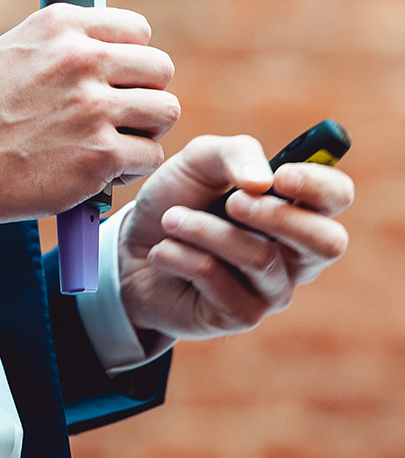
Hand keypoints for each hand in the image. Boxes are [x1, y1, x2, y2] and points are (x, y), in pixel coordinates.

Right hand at [0, 4, 179, 227]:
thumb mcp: (15, 46)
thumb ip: (65, 40)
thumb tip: (108, 43)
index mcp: (61, 26)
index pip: (137, 29)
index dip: (132, 57)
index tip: (119, 76)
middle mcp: (81, 59)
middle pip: (159, 68)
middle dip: (145, 92)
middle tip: (122, 111)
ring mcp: (93, 108)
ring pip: (164, 111)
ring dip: (144, 130)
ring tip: (114, 139)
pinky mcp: (100, 155)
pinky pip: (149, 155)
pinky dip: (129, 167)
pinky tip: (100, 168)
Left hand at [119, 134, 353, 341]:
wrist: (131, 249)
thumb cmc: (177, 200)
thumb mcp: (198, 162)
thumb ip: (233, 154)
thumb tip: (263, 181)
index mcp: (293, 205)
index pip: (337, 195)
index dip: (319, 185)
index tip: (281, 176)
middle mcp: (294, 251)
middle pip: (327, 242)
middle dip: (278, 217)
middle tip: (231, 202)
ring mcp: (272, 287)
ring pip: (260, 258)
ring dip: (205, 230)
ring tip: (170, 219)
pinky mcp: (242, 314)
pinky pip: (219, 280)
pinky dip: (182, 256)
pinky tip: (162, 251)